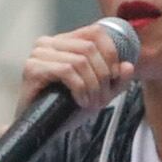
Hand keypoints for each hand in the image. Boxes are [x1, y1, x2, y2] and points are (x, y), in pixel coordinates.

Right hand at [17, 24, 133, 123]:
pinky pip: (67, 71)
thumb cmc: (65, 109)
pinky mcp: (32, 69)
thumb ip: (116, 80)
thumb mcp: (98, 92)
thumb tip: (128, 66)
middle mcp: (48, 42)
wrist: (41, 130)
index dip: (111, 53)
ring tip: (91, 102)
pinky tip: (80, 101)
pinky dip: (80, 88)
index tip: (113, 77)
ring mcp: (38, 54)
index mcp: (64, 41)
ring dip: (92, 85)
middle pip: (89, 48)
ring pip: (80, 60)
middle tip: (101, 98)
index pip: (96, 32)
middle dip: (102, 75)